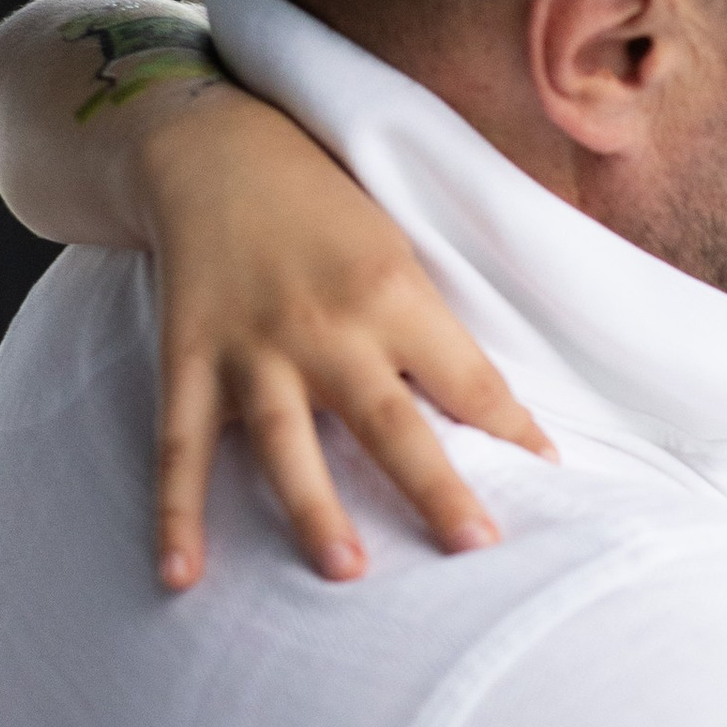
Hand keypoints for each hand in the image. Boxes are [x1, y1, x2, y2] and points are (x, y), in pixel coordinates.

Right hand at [138, 88, 553, 589]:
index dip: (512, 426)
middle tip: (476, 546)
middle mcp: (324, 326)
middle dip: (434, 485)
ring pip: (286, 442)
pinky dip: (176, 514)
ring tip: (345, 572)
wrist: (212, 150)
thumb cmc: (325, 209)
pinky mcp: (187, 361)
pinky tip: (181, 575)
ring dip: (314, 509)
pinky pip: (180, 448)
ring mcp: (250, 348)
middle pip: (389, 420)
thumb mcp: (395, 251)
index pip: (467, 377)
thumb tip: (490, 415)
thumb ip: (429, 330)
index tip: (551, 473)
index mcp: (392, 292)